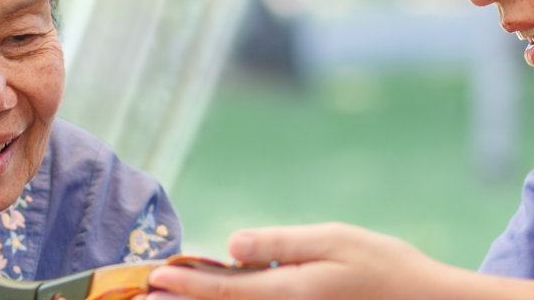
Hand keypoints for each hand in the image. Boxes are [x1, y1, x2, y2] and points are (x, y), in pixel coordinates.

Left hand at [146, 223, 456, 299]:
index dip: (185, 287)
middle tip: (148, 296)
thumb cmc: (385, 267)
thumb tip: (231, 245)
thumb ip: (280, 244)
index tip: (154, 279)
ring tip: (174, 297)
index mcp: (290, 293)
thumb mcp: (333, 240)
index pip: (224, 291)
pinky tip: (227, 295)